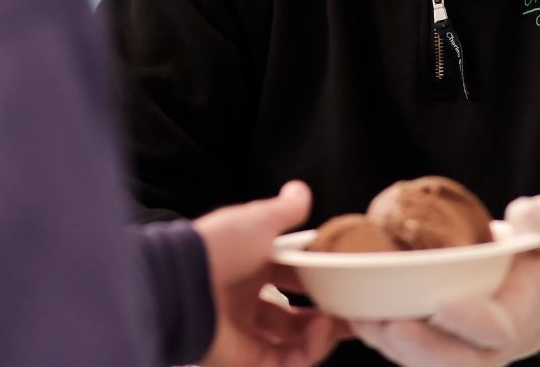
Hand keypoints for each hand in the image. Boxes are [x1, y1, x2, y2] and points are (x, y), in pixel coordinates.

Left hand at [193, 181, 347, 366]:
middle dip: (328, 313)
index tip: (347, 278)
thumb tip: (301, 190)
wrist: (183, 283)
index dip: (320, 278)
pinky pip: (287, 362)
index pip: (292, 275)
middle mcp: (247, 300)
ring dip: (325, 333)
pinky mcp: (246, 360)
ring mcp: (246, 333)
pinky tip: (323, 330)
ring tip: (346, 322)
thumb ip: (283, 210)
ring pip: (296, 341)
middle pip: (296, 314)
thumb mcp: (258, 220)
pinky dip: (310, 350)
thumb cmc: (219, 246)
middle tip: (356, 310)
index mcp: (249, 266)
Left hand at [351, 194, 539, 366]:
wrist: (525, 281)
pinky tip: (352, 310)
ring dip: (388, 344)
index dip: (469, 322)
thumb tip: (525, 218)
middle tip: (393, 327)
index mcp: (512, 320)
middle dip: (421, 348)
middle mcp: (480, 346)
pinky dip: (375, 332)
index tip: (444, 304)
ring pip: (417, 359)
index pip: (494, 331)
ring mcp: (451, 349)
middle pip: (451, 360)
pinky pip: (398, 346)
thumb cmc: (536, 253)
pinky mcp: (425, 341)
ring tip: (362, 319)